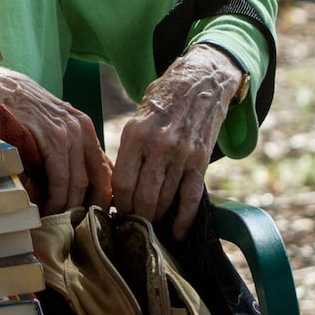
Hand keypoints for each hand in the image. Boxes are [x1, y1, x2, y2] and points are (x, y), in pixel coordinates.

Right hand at [0, 68, 111, 214]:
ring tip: (58, 220)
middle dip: (89, 206)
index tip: (91, 217)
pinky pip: (61, 176)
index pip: (104, 170)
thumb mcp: (47, 125)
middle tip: (77, 226)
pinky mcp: (52, 137)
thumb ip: (62, 149)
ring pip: (79, 182)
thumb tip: (74, 185)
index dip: (100, 197)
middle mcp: (81, 128)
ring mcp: (68, 132)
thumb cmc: (18, 109)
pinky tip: (48, 207)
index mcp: (83, 127)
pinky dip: (56, 197)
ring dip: (69, 206)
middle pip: (97, 180)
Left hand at [112, 44, 242, 238]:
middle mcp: (158, 145)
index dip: (116, 203)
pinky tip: (176, 233)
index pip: (121, 182)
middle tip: (129, 226)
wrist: (201, 81)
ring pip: (164, 199)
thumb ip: (130, 150)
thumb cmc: (162, 101)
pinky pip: (191, 197)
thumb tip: (116, 186)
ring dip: (156, 218)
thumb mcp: (137, 119)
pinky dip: (184, 219)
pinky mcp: (201, 160)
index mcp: (135, 134)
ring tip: (148, 229)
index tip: (113, 213)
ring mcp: (182, 154)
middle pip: (142, 196)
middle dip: (134, 216)